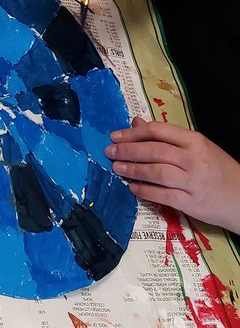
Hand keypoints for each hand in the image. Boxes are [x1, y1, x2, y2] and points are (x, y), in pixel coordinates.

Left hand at [105, 117, 239, 231]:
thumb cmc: (218, 169)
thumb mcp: (197, 147)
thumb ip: (168, 137)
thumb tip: (136, 123)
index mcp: (195, 141)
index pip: (159, 131)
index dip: (134, 133)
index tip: (116, 135)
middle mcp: (194, 159)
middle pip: (155, 151)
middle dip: (129, 150)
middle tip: (110, 151)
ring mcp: (193, 182)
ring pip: (157, 172)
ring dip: (133, 170)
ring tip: (117, 168)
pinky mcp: (193, 203)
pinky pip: (163, 195)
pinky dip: (145, 191)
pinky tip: (133, 188)